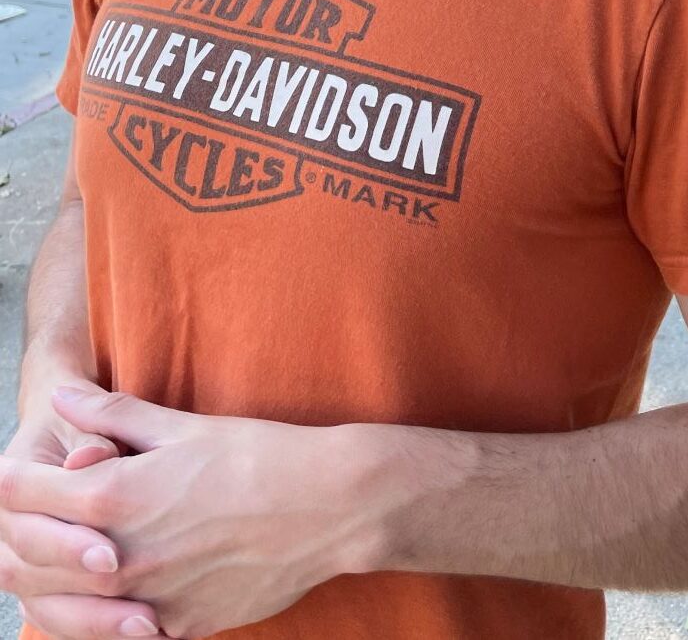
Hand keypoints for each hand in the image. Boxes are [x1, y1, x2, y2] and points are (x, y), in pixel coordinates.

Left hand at [0, 385, 366, 639]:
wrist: (328, 507)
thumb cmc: (259, 456)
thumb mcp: (183, 427)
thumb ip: (114, 415)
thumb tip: (64, 398)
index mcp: (115, 497)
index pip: (20, 496)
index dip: (10, 482)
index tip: (17, 475)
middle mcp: (120, 559)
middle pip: (27, 562)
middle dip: (17, 538)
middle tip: (35, 519)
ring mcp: (146, 602)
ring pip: (65, 608)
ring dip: (54, 583)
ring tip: (70, 556)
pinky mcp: (177, 629)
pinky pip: (118, 632)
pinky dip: (107, 614)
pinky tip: (122, 589)